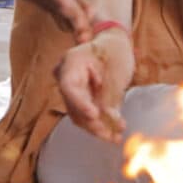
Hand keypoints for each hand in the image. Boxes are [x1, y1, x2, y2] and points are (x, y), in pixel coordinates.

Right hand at [55, 26, 134, 143]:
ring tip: (116, 136)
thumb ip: (111, 94)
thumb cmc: (116, 50)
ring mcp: (72, 90)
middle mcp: (66, 77)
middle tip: (110, 133)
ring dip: (98, 129)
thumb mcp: (116, 69)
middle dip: (93, 123)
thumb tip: (109, 119)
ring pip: (79, 116)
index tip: (94, 115)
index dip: (80, 104)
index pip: (69, 86)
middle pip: (73, 106)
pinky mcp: (81, 100)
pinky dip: (101, 125)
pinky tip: (115, 132)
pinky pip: (87, 116)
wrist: (114, 46)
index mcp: (71, 62)